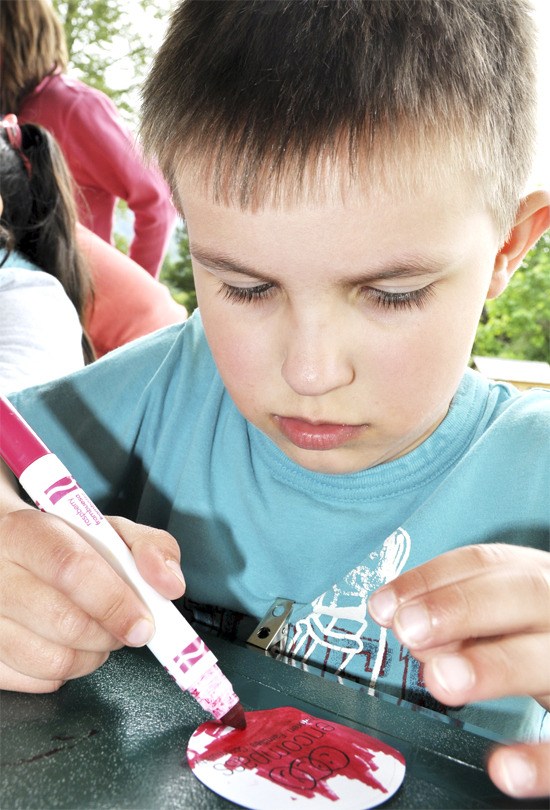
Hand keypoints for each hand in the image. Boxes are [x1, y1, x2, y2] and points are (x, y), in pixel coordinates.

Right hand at [0, 509, 184, 692]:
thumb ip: (150, 547)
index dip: (115, 601)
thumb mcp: (109, 529)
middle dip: (111, 633)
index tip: (143, 622)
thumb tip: (171, 584)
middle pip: (64, 621)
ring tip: (98, 633)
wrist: (6, 549)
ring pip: (51, 659)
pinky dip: (66, 671)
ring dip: (93, 656)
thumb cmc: (62, 541)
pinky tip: (68, 646)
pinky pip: (35, 681)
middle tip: (125, 625)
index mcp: (25, 531)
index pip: (72, 569)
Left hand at [367, 543, 549, 798]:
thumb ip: (459, 620)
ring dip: (495, 666)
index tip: (382, 606)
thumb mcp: (505, 618)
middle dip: (462, 608)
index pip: (485, 564)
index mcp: (536, 579)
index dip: (431, 580)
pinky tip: (503, 769)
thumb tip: (406, 626)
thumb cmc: (535, 636)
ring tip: (441, 680)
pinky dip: (540, 760)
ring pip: (548, 658)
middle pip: (522, 595)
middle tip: (409, 630)